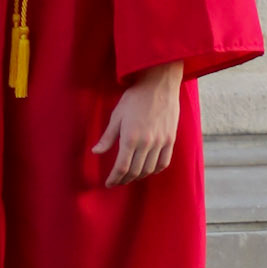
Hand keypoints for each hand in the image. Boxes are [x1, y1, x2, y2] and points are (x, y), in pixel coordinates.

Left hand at [92, 61, 182, 186]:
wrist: (159, 84)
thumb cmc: (135, 97)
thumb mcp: (117, 115)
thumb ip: (107, 137)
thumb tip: (96, 152)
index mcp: (130, 137)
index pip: (122, 167)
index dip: (114, 178)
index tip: (109, 183)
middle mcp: (146, 143)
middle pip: (135, 171)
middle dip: (124, 179)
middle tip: (118, 181)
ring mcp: (160, 142)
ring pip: (149, 169)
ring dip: (138, 176)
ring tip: (131, 176)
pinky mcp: (170, 139)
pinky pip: (164, 162)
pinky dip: (155, 170)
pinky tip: (148, 170)